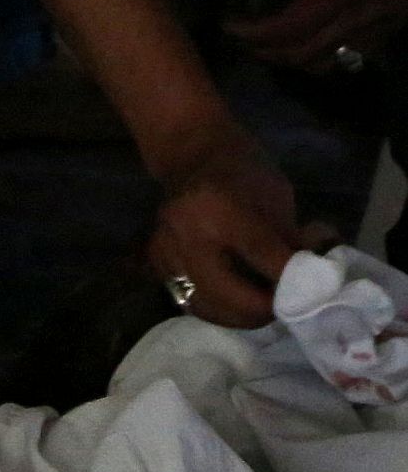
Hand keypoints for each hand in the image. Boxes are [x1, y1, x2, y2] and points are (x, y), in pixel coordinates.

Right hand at [148, 123, 327, 326]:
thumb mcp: (278, 198)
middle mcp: (185, 234)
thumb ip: (289, 241)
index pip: (261, 255)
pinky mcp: (156, 264)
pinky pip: (190, 300)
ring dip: (240, 316)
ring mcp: (165, 251)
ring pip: (206, 305)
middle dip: (262, 308)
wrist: (192, 156)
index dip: (292, 280)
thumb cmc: (243, 172)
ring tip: (264, 309)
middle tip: (288, 309)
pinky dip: (218, 309)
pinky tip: (237, 304)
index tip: (315, 295)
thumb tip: (313, 279)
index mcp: (219, 209)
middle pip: (226, 293)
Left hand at [227, 0, 407, 70]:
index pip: (286, 29)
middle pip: (307, 54)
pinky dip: (331, 52)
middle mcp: (364, 18)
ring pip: (336, 59)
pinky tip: (320, 36)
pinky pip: (360, 50)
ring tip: (275, 43)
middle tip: (244, 39)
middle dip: (268, 52)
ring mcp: (388, 22)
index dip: (251, 32)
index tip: (227, 24)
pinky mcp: (402, 19)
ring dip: (299, 59)